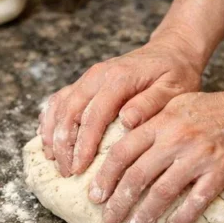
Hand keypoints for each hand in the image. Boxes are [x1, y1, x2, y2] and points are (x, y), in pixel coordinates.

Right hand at [39, 38, 202, 178]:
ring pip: (60, 106)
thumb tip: (126, 121)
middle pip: (70, 111)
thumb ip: (151, 104)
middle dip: (63, 144)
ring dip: (53, 134)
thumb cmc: (175, 74)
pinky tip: (48, 140)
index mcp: (119, 78)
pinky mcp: (84, 83)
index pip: (94, 114)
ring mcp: (88, 78)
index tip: (79, 167)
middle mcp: (98, 75)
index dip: (83, 143)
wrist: (171, 51)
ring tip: (54, 161)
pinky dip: (49, 120)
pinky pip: (59, 100)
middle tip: (66, 171)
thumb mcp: (173, 89)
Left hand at [90, 88, 223, 222]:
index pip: (122, 152)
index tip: (95, 195)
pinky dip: (182, 217)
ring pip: (163, 192)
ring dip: (145, 214)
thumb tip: (120, 147)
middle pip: (137, 176)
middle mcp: (175, 139)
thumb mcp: (175, 106)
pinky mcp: (221, 172)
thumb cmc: (213, 110)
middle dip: (119, 202)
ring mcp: (198, 157)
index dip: (105, 177)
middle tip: (109, 219)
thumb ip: (149, 123)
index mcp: (160, 123)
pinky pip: (197, 200)